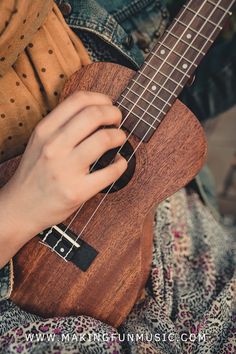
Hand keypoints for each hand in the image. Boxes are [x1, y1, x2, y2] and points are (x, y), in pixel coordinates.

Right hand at [0, 91, 126, 266]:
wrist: (21, 207)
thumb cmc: (34, 173)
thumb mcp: (39, 142)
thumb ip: (61, 126)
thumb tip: (96, 112)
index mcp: (44, 130)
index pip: (79, 100)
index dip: (101, 99)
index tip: (108, 105)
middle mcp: (53, 147)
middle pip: (94, 115)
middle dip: (114, 113)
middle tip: (118, 121)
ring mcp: (65, 169)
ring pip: (104, 139)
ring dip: (119, 136)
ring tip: (119, 140)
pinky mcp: (77, 191)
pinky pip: (111, 172)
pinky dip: (121, 164)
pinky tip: (118, 163)